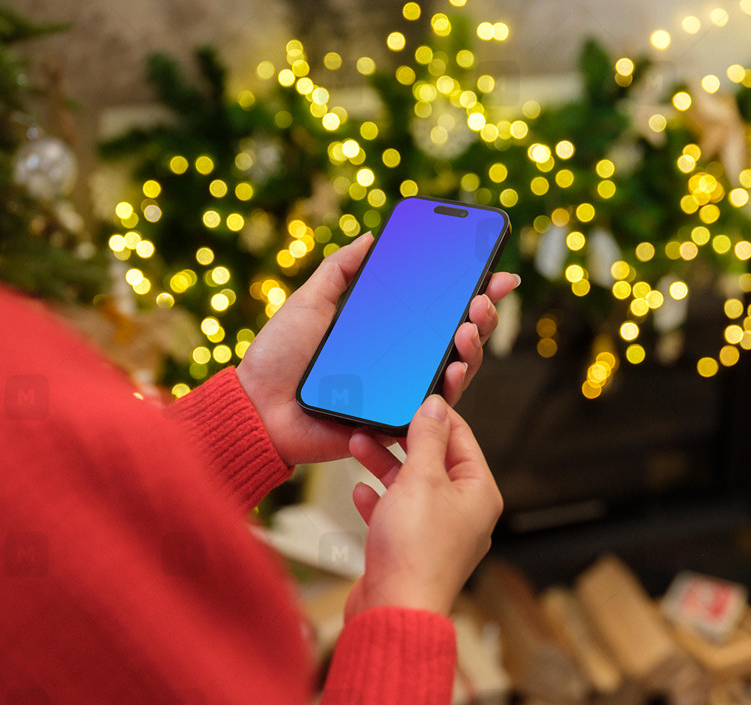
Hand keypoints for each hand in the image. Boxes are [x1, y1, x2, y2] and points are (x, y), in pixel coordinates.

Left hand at [235, 232, 519, 466]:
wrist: (256, 406)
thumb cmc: (279, 358)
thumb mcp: (310, 302)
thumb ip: (340, 270)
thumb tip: (371, 237)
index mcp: (385, 332)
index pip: (437, 309)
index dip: (470, 292)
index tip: (494, 271)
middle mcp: (400, 362)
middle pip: (456, 338)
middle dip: (481, 314)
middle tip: (483, 297)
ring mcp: (400, 392)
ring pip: (454, 371)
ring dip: (472, 348)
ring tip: (471, 326)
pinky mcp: (395, 421)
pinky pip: (431, 407)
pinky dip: (449, 387)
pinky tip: (454, 366)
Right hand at [344, 395, 501, 618]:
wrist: (393, 611)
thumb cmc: (414, 551)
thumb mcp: (422, 480)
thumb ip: (428, 440)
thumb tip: (436, 407)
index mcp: (479, 494)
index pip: (462, 440)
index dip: (437, 416)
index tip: (414, 395)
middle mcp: (464, 514)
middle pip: (435, 463)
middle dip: (404, 441)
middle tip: (379, 419)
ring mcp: (438, 534)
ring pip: (412, 488)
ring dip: (385, 467)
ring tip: (357, 444)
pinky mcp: (412, 551)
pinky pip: (397, 516)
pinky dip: (379, 501)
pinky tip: (359, 491)